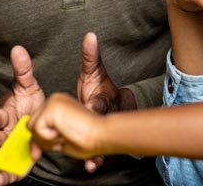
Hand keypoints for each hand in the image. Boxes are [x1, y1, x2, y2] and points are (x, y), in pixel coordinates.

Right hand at [0, 45, 44, 185]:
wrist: (36, 124)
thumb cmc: (28, 105)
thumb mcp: (27, 87)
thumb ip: (23, 71)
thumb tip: (18, 48)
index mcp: (3, 115)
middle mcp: (2, 134)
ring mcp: (7, 149)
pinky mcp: (15, 163)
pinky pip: (8, 171)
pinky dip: (2, 177)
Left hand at [29, 93, 102, 160]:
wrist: (102, 135)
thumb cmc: (89, 140)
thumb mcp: (61, 140)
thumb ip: (46, 139)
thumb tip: (33, 148)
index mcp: (59, 105)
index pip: (37, 123)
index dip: (43, 138)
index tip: (61, 140)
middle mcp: (54, 100)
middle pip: (31, 125)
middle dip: (44, 139)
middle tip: (65, 137)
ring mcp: (52, 102)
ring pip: (32, 128)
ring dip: (47, 139)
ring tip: (65, 135)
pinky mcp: (51, 107)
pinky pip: (37, 130)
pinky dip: (49, 138)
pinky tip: (64, 132)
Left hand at [76, 32, 126, 171]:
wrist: (115, 106)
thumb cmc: (101, 88)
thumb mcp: (95, 72)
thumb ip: (90, 57)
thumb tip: (90, 35)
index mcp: (103, 99)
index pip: (99, 102)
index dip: (95, 105)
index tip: (90, 108)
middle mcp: (105, 116)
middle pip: (101, 125)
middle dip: (96, 134)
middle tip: (87, 141)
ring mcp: (103, 131)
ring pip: (101, 143)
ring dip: (97, 153)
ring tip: (92, 163)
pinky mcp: (97, 142)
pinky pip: (97, 152)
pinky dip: (94, 161)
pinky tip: (90, 167)